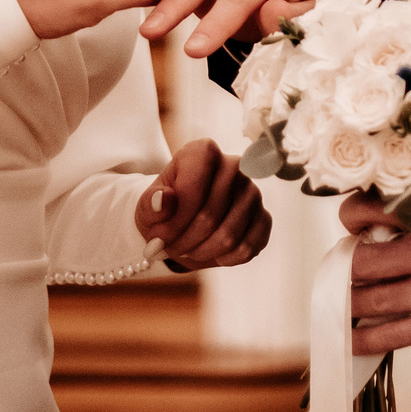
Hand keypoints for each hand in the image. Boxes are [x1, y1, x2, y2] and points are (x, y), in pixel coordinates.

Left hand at [136, 139, 270, 267]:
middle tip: (168, 249)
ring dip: (201, 252)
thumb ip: (150, 202)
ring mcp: (252, 192)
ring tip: (186, 249)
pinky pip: (247, 248)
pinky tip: (210, 252)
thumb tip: (162, 200)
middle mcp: (234, 166)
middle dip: (183, 242)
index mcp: (203, 152)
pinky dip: (224, 259)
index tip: (157, 238)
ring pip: (228, 236)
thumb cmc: (164, 209)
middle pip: (209, 217)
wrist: (182, 220)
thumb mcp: (147, 206)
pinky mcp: (264, 217)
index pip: (193, 189)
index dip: (173, 221)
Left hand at [340, 192, 410, 352]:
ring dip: (349, 304)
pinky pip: (390, 335)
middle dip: (345, 268)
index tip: (350, 222)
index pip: (376, 210)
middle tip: (342, 270)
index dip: (353, 215)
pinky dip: (365, 340)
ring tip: (339, 305)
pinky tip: (352, 340)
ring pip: (369, 300)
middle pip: (363, 260)